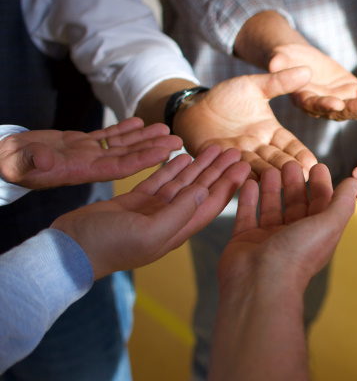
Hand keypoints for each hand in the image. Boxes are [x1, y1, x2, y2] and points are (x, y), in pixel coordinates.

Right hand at [0, 117, 181, 189]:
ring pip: (120, 145)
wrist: (2, 162)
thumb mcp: (20, 165)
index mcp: (80, 173)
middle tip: (177, 139)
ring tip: (164, 127)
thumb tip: (49, 158)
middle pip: (127, 156)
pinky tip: (138, 121)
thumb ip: (36, 161)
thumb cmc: (11, 165)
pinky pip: (106, 137)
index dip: (143, 159)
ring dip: (143, 137)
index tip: (166, 152)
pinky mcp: (78, 144)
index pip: (120, 168)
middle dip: (152, 148)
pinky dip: (122, 129)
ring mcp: (84, 155)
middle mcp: (88, 165)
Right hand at [51, 145, 249, 278]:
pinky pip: (159, 181)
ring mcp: (152, 211)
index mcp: (177, 230)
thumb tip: (204, 190)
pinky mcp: (134, 202)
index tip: (245, 166)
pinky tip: (183, 155)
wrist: (69, 250)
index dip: (229, 185)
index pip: (210, 204)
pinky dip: (172, 168)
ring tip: (214, 147)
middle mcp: (170, 220)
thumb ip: (179, 212)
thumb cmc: (109, 246)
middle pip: (201, 190)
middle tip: (235, 150)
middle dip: (218, 171)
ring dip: (198, 165)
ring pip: (182, 183)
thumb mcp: (149, 232)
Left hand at [174, 67, 318, 179]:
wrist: (195, 107)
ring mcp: (240, 157)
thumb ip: (279, 82)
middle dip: (290, 169)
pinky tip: (250, 179)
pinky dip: (241, 174)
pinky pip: (232, 169)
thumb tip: (308, 70)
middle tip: (303, 178)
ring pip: (258, 168)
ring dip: (270, 174)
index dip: (302, 155)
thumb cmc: (227, 97)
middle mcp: (259, 148)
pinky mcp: (220, 161)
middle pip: (278, 160)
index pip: (291, 145)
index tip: (314, 164)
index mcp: (271, 132)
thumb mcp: (254, 86)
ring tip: (281, 181)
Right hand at [217, 162, 356, 289]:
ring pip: (271, 208)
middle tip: (288, 162)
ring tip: (268, 168)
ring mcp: (267, 240)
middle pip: (295, 204)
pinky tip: (248, 181)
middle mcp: (293, 238)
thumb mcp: (328, 225)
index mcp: (316, 236)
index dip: (321, 185)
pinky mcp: (244, 241)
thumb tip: (355, 182)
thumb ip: (342, 203)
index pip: (321, 205)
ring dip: (271, 188)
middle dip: (294, 183)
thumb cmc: (298, 254)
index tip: (318, 165)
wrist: (259, 282)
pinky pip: (247, 215)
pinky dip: (248, 198)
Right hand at [270, 43, 356, 120]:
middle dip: (354, 108)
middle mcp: (324, 106)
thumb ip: (279, 62)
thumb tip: (273, 64)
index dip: (326, 105)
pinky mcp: (353, 92)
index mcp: (305, 100)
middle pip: (340, 111)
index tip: (336, 103)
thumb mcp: (282, 56)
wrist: (302, 58)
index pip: (316, 106)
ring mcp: (341, 101)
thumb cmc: (288, 57)